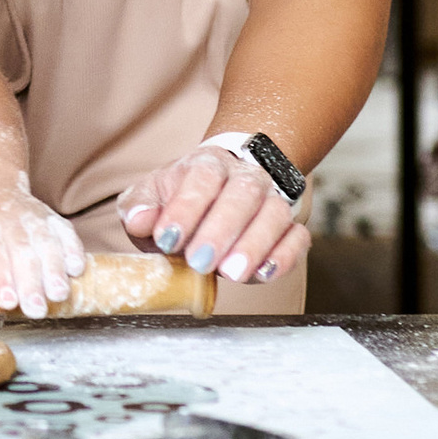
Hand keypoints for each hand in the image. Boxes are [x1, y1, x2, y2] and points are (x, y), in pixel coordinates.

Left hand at [0, 144, 85, 317]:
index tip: (7, 301)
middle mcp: (4, 219)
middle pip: (20, 250)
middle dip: (30, 282)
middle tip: (36, 309)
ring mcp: (29, 215)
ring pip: (45, 241)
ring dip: (54, 268)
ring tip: (59, 294)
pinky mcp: (48, 216)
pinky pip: (64, 230)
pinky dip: (72, 248)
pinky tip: (76, 269)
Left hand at [118, 145, 307, 287]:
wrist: (224, 187)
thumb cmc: (181, 197)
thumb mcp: (152, 196)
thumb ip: (140, 207)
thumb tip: (139, 219)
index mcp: (208, 165)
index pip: (202, 178)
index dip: (185, 208)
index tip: (167, 238)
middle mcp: (246, 178)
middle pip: (242, 194)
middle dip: (221, 230)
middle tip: (201, 261)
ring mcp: (272, 201)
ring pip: (274, 214)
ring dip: (254, 244)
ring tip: (232, 273)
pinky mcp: (291, 227)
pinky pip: (298, 237)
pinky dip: (285, 256)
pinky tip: (264, 273)